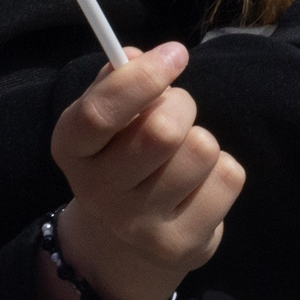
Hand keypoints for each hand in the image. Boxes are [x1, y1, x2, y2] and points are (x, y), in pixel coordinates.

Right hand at [41, 43, 243, 299]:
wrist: (128, 239)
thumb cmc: (122, 154)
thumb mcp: (109, 117)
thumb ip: (118, 81)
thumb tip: (136, 56)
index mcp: (71, 150)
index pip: (98, 114)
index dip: (141, 78)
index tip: (176, 53)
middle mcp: (98, 193)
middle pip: (161, 131)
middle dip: (181, 105)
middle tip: (177, 109)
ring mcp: (140, 227)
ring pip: (201, 150)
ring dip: (202, 139)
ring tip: (185, 152)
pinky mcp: (182, 246)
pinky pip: (228, 178)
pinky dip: (222, 170)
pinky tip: (199, 184)